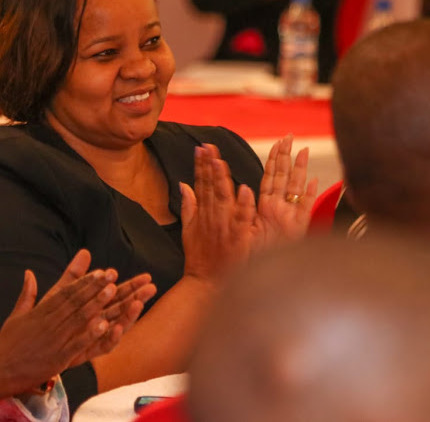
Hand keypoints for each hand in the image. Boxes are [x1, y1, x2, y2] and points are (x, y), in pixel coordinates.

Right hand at [0, 249, 153, 410]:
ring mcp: (54, 340)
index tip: (99, 272)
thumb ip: (27, 294)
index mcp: (40, 312)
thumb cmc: (6, 345)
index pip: (65, 293)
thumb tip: (29, 273)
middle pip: (75, 301)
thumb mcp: (16, 316)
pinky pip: (77, 343)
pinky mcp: (57, 358)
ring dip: (96, 303)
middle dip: (94, 287)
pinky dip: (90, 333)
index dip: (84, 281)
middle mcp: (49, 323)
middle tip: (111, 275)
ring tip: (112, 291)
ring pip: (78, 318)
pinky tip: (104, 324)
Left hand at [39, 250, 155, 367]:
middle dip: (137, 298)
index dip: (132, 286)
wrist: (31, 347)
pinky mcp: (85, 352)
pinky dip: (110, 338)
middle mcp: (98, 322)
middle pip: (122, 309)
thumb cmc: (49, 318)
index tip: (146, 277)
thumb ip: (74, 275)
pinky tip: (116, 328)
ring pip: (116, 327)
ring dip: (128, 317)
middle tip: (151, 287)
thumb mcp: (61, 293)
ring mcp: (93, 338)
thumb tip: (84, 251)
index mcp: (94, 307)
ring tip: (137, 304)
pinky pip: (101, 347)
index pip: (117, 294)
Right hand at [181, 144, 255, 282]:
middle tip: (209, 147)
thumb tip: (183, 185)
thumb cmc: (199, 257)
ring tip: (221, 161)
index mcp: (202, 213)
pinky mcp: (236, 239)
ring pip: (223, 198)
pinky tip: (246, 190)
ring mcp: (223, 227)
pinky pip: (241, 219)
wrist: (205, 283)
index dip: (201, 166)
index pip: (202, 184)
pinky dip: (243, 205)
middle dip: (209, 165)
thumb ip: (188, 206)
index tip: (202, 148)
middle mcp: (211, 217)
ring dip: (222, 180)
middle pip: (210, 187)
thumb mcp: (188, 229)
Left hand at [250, 135, 317, 252]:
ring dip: (300, 170)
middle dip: (287, 157)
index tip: (278, 142)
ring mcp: (289, 217)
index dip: (274, 159)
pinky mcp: (297, 229)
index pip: (270, 177)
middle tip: (289, 137)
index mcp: (266, 207)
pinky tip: (315, 181)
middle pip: (284, 177)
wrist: (256, 274)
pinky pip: (305, 210)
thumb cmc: (248, 254)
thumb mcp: (242, 227)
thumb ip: (242, 209)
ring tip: (303, 151)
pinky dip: (310, 196)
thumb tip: (242, 187)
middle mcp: (279, 209)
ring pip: (296, 188)